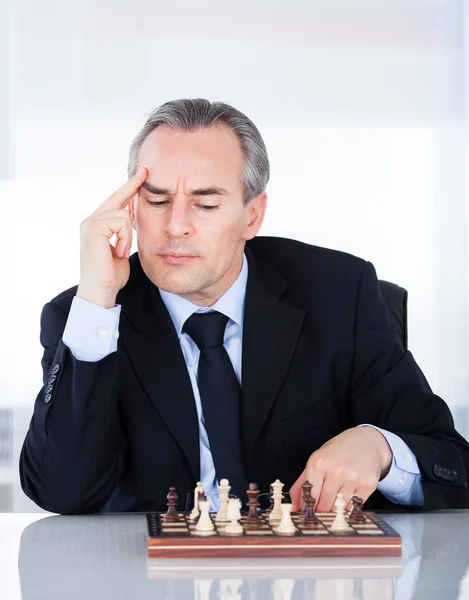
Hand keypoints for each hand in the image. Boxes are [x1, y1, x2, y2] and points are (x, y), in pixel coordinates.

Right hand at [76, 167, 147, 307]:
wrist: (100, 291)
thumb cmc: (111, 275)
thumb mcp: (121, 248)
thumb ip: (123, 232)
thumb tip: (131, 217)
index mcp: (96, 225)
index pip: (115, 201)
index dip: (128, 188)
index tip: (142, 175)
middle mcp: (90, 220)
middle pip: (117, 197)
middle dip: (132, 186)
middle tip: (145, 171)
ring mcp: (90, 223)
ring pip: (123, 214)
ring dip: (127, 235)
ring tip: (120, 251)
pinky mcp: (93, 228)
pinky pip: (121, 222)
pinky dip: (124, 238)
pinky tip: (118, 251)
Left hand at [289, 426, 392, 511]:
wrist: (365, 441)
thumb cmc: (337, 452)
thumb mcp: (315, 461)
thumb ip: (301, 485)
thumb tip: (294, 509)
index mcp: (318, 463)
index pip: (309, 497)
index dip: (307, 509)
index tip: (308, 514)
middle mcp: (336, 471)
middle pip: (324, 506)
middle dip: (321, 510)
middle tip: (322, 507)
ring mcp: (353, 478)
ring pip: (338, 509)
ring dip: (335, 509)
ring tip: (336, 497)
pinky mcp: (368, 485)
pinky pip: (353, 508)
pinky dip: (348, 507)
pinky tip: (347, 496)